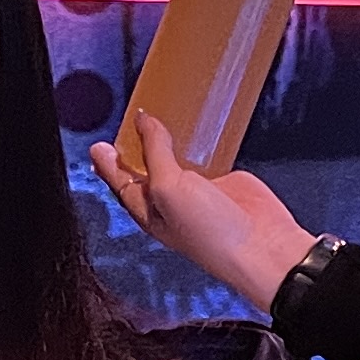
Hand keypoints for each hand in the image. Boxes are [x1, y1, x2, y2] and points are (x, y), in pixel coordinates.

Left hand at [87, 109, 320, 313]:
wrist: (261, 245)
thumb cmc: (210, 232)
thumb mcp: (168, 189)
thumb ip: (155, 152)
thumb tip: (144, 122)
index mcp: (148, 211)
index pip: (121, 184)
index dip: (108, 165)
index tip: (98, 145)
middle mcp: (169, 201)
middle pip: (146, 169)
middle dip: (135, 149)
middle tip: (126, 123)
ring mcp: (196, 190)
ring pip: (175, 159)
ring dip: (167, 139)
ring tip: (156, 114)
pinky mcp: (222, 179)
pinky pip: (203, 154)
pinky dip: (197, 139)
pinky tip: (192, 122)